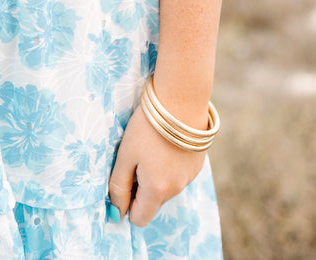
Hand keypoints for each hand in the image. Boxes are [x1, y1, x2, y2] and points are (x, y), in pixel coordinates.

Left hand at [108, 103, 206, 226]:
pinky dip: (171, 165)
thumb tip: (117, 213)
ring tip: (153, 145)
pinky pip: (179, 174)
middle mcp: (177, 188)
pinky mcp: (198, 163)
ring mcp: (190, 176)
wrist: (182, 98)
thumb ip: (118, 186)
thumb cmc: (148, 126)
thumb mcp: (126, 154)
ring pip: (167, 187)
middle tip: (137, 157)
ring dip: (157, 175)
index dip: (128, 204)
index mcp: (157, 190)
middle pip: (154, 202)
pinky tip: (167, 142)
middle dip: (142, 187)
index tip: (125, 180)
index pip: (139, 218)